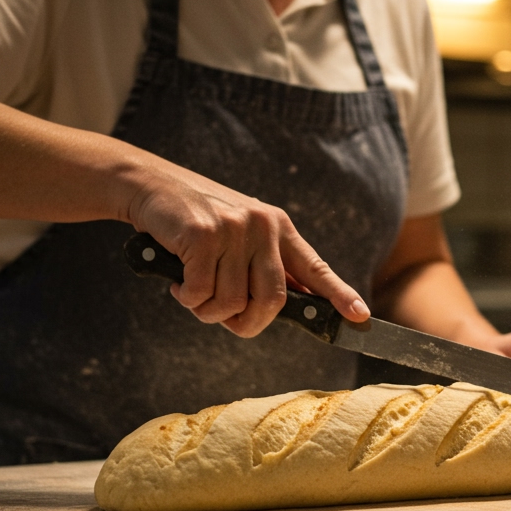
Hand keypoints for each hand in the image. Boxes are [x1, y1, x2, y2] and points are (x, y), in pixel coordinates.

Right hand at [125, 160, 368, 337]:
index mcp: (277, 227)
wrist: (150, 186)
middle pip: (272, 301)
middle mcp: (262, 226)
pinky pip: (200, 294)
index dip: (339, 295)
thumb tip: (288, 303)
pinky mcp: (202, 235)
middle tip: (224, 319)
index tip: (360, 316)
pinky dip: (185, 297)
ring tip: (192, 291)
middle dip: (246, 324)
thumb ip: (262, 264)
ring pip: (231, 303)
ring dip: (207, 311)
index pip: (315, 267)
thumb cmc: (194, 219)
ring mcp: (233, 229)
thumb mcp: (238, 234)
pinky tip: (176, 280)